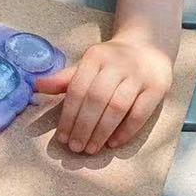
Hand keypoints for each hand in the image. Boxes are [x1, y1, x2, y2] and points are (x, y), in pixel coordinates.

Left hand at [32, 37, 173, 153]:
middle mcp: (118, 64)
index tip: (62, 137)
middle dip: (83, 127)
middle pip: (97, 100)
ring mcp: (139, 75)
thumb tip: (37, 86)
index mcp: (96, 57)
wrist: (150, 46)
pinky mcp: (158, 87)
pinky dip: (126, 130)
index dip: (69, 116)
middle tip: (75, 148)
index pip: (78, 89)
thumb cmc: (110, 62)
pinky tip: (113, 143)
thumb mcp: (87, 65)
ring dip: (102, 131)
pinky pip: (141, 112)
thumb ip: (65, 79)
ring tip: (91, 149)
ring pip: (118, 107)